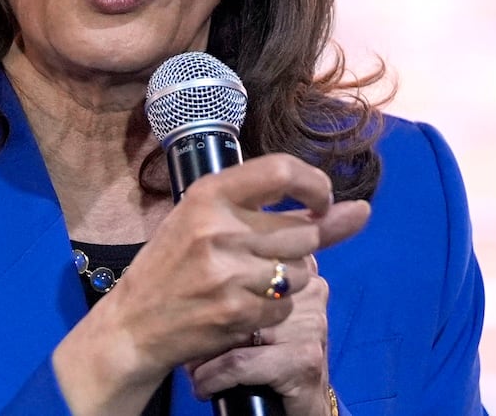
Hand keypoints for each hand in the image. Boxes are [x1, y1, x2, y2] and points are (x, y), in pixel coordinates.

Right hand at [53, 154, 369, 414]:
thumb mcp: (212, 221)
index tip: (324, 200)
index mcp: (209, 195)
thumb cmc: (175, 264)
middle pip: (304, 231)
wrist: (133, 325)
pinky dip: (274, 309)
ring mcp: (227, 273)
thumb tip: (361, 211)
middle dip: (301, 246)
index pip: (282, 171)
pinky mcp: (234, 312)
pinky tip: (245, 306)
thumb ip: (287, 212)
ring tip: (251, 281)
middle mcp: (218, 229)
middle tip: (268, 256)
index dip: (316, 184)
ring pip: (300, 272)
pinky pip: (285, 307)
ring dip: (288, 280)